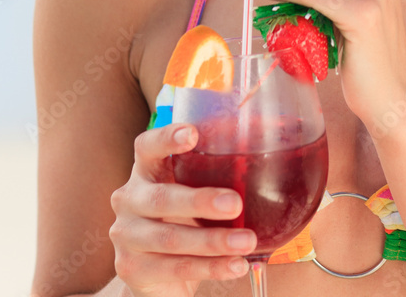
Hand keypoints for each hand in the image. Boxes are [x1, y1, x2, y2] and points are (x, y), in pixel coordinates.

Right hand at [108, 123, 255, 296]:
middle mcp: (130, 198)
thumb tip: (279, 151)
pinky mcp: (132, 269)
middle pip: (162, 197)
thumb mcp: (194, 188)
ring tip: (248, 241)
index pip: (147, 146)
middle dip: (201, 200)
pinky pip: (176, 268)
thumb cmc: (185, 217)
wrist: (158, 272)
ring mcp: (127, 236)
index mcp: (146, 170)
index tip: (193, 134)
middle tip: (235, 203)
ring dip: (213, 241)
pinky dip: (211, 267)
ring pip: (171, 238)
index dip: (166, 138)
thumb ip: (216, 171)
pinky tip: (236, 265)